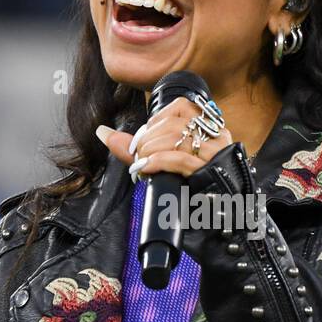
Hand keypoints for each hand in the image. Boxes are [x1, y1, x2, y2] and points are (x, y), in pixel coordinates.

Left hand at [95, 95, 233, 179]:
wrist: (219, 215)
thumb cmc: (190, 185)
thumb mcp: (166, 160)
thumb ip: (137, 146)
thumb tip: (102, 132)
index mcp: (210, 128)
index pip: (182, 106)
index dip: (155, 120)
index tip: (142, 139)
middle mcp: (216, 137)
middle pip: (174, 124)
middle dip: (147, 139)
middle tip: (137, 156)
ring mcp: (215, 155)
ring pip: (176, 138)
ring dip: (150, 151)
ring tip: (142, 165)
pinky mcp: (210, 172)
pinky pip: (179, 159)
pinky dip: (157, 162)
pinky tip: (147, 168)